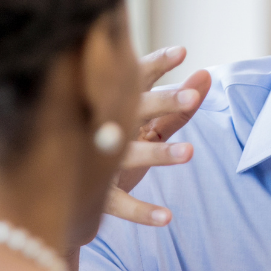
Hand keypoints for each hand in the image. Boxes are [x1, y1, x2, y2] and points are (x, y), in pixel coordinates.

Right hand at [104, 46, 211, 226]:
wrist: (63, 191)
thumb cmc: (114, 145)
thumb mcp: (146, 126)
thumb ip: (177, 107)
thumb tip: (208, 75)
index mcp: (118, 104)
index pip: (137, 77)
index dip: (158, 64)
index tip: (182, 52)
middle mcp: (108, 126)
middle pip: (135, 109)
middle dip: (163, 102)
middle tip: (191, 98)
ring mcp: (99, 160)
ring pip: (130, 154)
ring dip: (159, 153)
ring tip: (190, 152)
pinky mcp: (97, 193)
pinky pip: (121, 205)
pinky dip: (143, 212)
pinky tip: (167, 217)